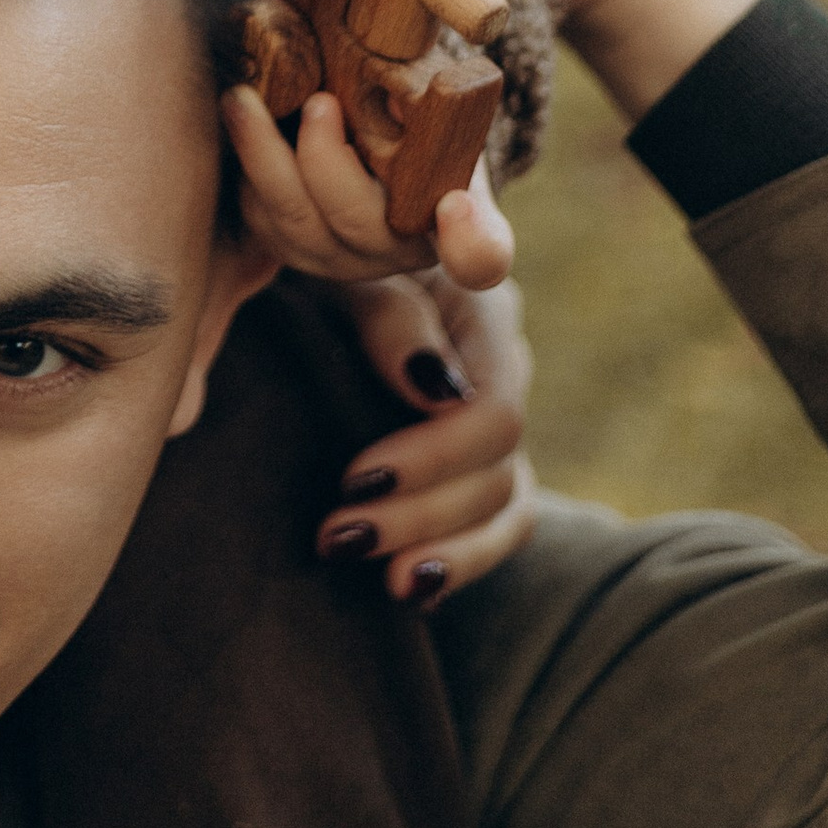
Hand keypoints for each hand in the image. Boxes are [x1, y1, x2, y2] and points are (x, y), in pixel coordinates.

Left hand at [221, 83, 514, 292]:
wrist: (374, 132)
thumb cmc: (409, 110)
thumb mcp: (429, 95)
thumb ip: (424, 95)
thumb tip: (396, 93)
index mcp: (460, 218)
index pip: (480, 254)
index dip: (471, 242)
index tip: (455, 205)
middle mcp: (404, 250)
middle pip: (360, 224)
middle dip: (325, 159)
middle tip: (317, 101)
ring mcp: (346, 260)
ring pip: (297, 226)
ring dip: (263, 157)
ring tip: (241, 98)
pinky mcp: (297, 251)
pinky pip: (262, 222)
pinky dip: (247, 172)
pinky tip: (240, 121)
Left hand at [318, 274, 535, 606]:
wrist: (322, 237)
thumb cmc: (330, 250)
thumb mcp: (351, 266)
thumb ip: (391, 315)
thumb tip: (434, 388)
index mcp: (481, 315)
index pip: (492, 413)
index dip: (432, 459)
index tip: (353, 481)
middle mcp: (500, 369)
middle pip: (495, 469)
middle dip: (420, 513)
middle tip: (337, 537)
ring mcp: (492, 419)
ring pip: (505, 505)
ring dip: (443, 549)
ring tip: (383, 583)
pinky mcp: (474, 458)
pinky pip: (498, 521)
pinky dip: (462, 559)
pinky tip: (413, 589)